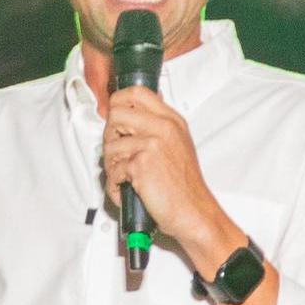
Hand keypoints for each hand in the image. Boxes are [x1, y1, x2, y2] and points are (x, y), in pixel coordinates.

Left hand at [101, 87, 235, 266]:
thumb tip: (132, 116)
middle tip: (118, 152)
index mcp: (172, 120)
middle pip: (116, 114)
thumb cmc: (185, 186)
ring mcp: (151, 144)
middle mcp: (163, 128)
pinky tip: (127, 189)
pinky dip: (114, 185)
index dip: (118, 102)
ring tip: (124, 175)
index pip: (137, 93)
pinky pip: (112, 170)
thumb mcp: (179, 144)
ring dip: (111, 164)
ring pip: (109, 144)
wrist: (194, 212)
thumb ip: (158, 128)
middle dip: (110, 135)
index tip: (114, 115)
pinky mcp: (140, 164)